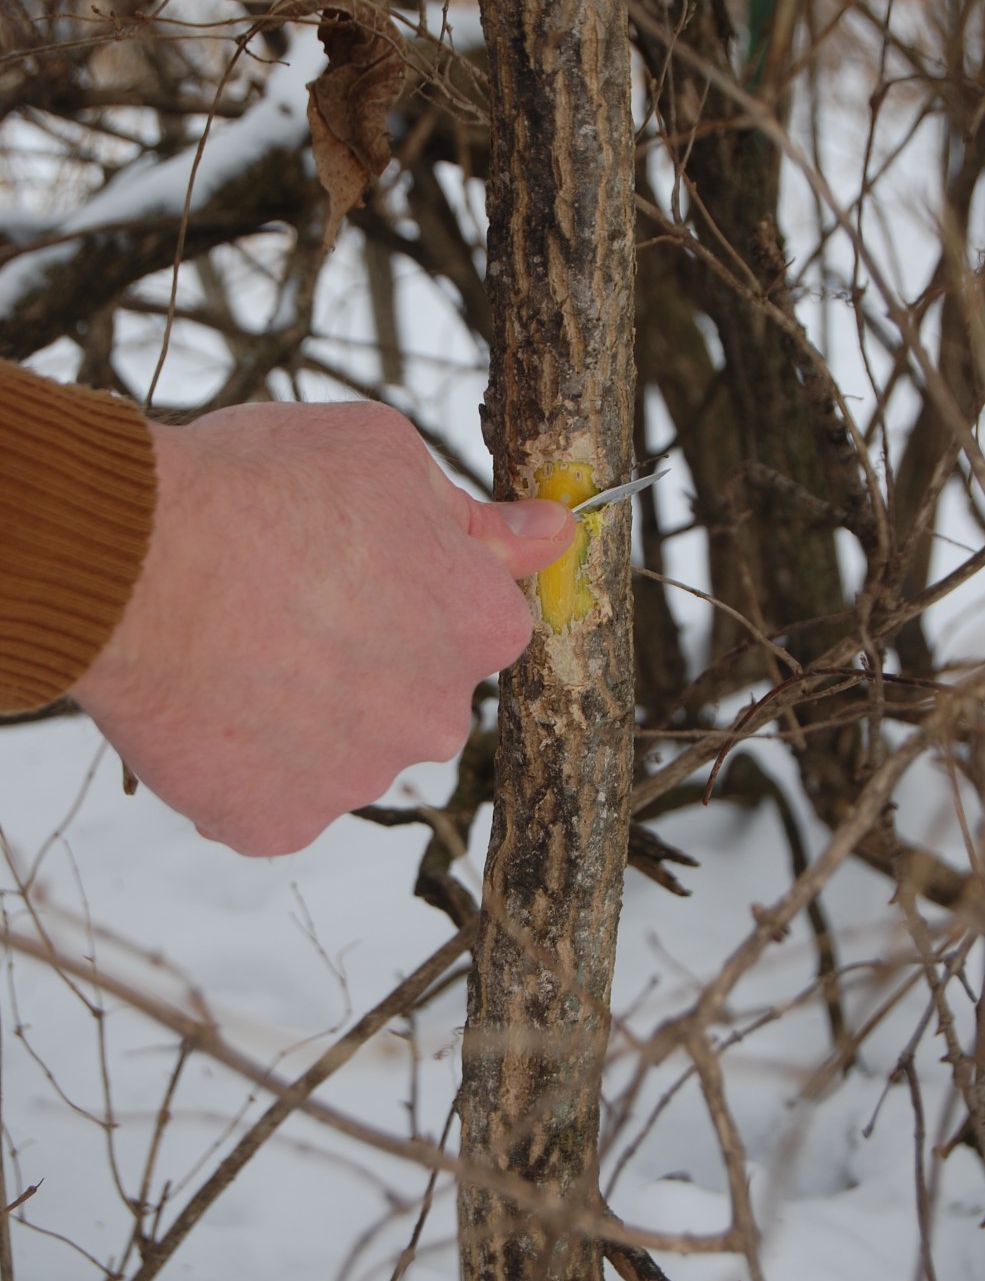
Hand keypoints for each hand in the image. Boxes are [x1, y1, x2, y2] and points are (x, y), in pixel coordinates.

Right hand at [71, 401, 574, 854]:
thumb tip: (555, 531)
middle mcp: (438, 720)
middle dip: (366, 659)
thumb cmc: (259, 486)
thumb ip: (476, 514)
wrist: (132, 560)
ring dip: (304, 712)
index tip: (355, 565)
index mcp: (481, 627)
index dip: (413, 588)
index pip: (479, 621)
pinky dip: (244, 761)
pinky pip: (273, 795)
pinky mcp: (276, 824)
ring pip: (343, 748)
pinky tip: (207, 702)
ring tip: (233, 646)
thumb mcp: (384, 456)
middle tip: (286, 603)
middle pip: (414, 693)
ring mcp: (357, 781)